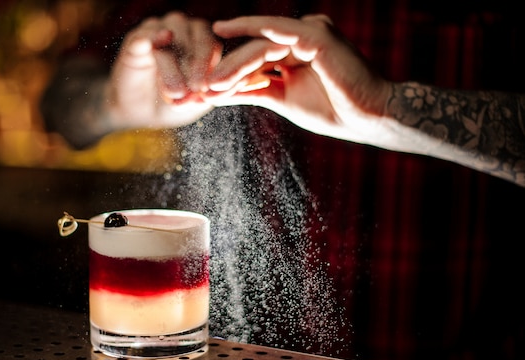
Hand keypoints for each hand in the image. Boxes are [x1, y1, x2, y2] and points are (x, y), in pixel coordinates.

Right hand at [107, 11, 221, 129]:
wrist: (141, 112)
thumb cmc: (173, 103)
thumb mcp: (193, 102)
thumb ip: (203, 95)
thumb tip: (206, 92)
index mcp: (202, 41)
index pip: (212, 45)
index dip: (212, 66)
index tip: (208, 88)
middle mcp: (183, 30)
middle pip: (197, 35)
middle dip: (198, 63)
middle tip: (197, 87)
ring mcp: (158, 30)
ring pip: (172, 36)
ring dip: (175, 66)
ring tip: (176, 92)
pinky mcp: (136, 39)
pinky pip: (145, 35)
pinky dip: (153, 38)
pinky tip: (158, 43)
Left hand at [204, 15, 391, 145]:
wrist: (369, 117)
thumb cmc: (332, 110)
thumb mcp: (281, 99)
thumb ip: (251, 91)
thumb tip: (216, 94)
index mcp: (293, 52)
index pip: (253, 61)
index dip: (228, 75)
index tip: (203, 91)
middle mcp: (300, 37)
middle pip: (253, 52)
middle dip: (225, 70)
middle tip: (199, 87)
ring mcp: (309, 33)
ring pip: (261, 46)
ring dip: (234, 64)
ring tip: (211, 83)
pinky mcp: (317, 35)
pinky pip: (280, 32)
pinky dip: (253, 36)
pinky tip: (227, 34)